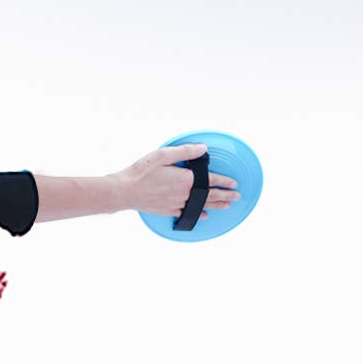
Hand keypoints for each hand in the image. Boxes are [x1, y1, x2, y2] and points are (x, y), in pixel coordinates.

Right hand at [115, 144, 239, 218]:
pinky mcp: (169, 210)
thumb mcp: (163, 155)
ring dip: (216, 205)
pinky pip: (188, 213)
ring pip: (202, 205)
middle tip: (237, 196)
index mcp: (185, 179)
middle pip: (210, 196)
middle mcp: (184, 194)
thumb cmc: (141, 171)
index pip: (211, 181)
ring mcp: (177, 204)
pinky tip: (204, 214)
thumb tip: (203, 149)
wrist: (125, 191)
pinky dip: (198, 214)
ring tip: (227, 205)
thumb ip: (185, 152)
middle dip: (226, 196)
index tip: (234, 184)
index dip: (225, 182)